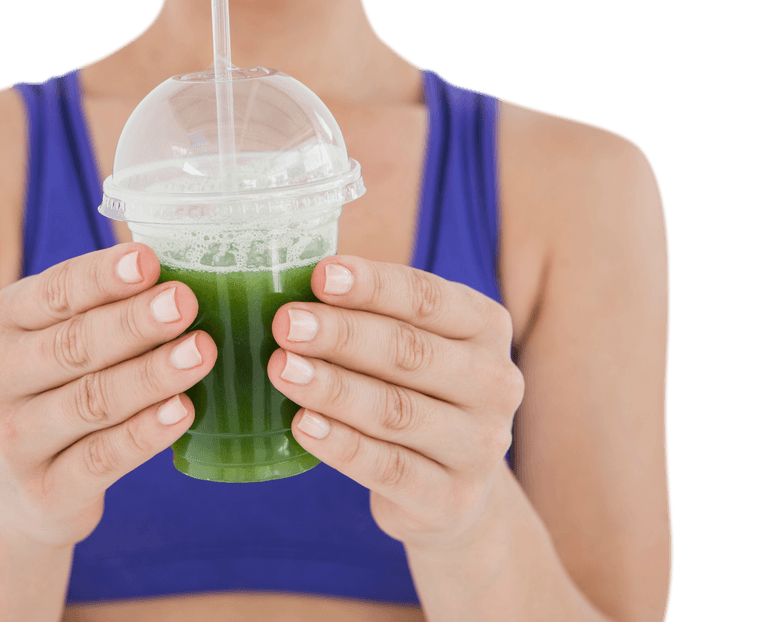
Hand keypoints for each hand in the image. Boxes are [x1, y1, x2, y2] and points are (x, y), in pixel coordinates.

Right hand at [0, 244, 214, 546]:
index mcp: (1, 323)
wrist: (12, 497)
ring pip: (92, 401)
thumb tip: (177, 278)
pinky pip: (101, 458)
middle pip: (74, 345)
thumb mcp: (55, 342)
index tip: (149, 261)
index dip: (103, 277)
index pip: (55, 292)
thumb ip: (102, 309)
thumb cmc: (52, 393)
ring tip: (201, 353)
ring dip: (151, 375)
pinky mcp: (44, 492)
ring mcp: (12, 440)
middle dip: (134, 322)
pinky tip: (182, 412)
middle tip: (185, 303)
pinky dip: (145, 434)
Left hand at [267, 256, 523, 549]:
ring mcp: (479, 446)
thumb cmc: (414, 392)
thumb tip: (292, 291)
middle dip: (341, 335)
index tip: (320, 275)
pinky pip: (388, 468)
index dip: (372, 286)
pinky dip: (342, 445)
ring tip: (281, 369)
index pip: (427, 298)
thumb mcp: (409, 344)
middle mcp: (495, 384)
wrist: (451, 488)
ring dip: (332, 388)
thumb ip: (367, 316)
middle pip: (410, 352)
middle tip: (285, 324)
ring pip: (396, 411)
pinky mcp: (451, 500)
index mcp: (486, 327)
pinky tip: (303, 425)